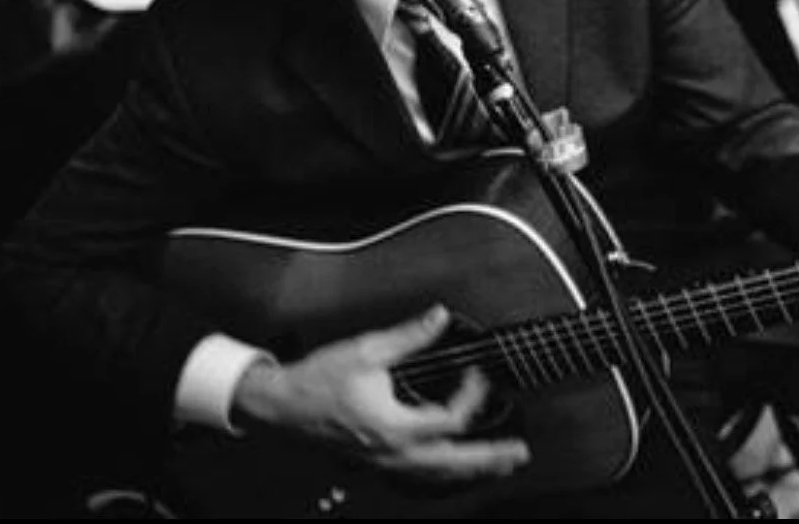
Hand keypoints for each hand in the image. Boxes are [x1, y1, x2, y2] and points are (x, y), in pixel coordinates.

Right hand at [230, 306, 530, 483]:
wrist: (282, 407)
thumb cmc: (317, 381)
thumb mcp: (366, 350)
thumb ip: (408, 335)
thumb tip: (438, 317)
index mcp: (393, 425)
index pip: (448, 419)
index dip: (470, 397)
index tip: (478, 376)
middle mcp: (392, 452)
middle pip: (452, 463)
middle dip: (488, 459)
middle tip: (517, 455)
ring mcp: (383, 464)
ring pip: (436, 478)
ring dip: (470, 472)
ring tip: (497, 467)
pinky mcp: (375, 465)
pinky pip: (415, 481)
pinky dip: (440, 479)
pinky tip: (451, 473)